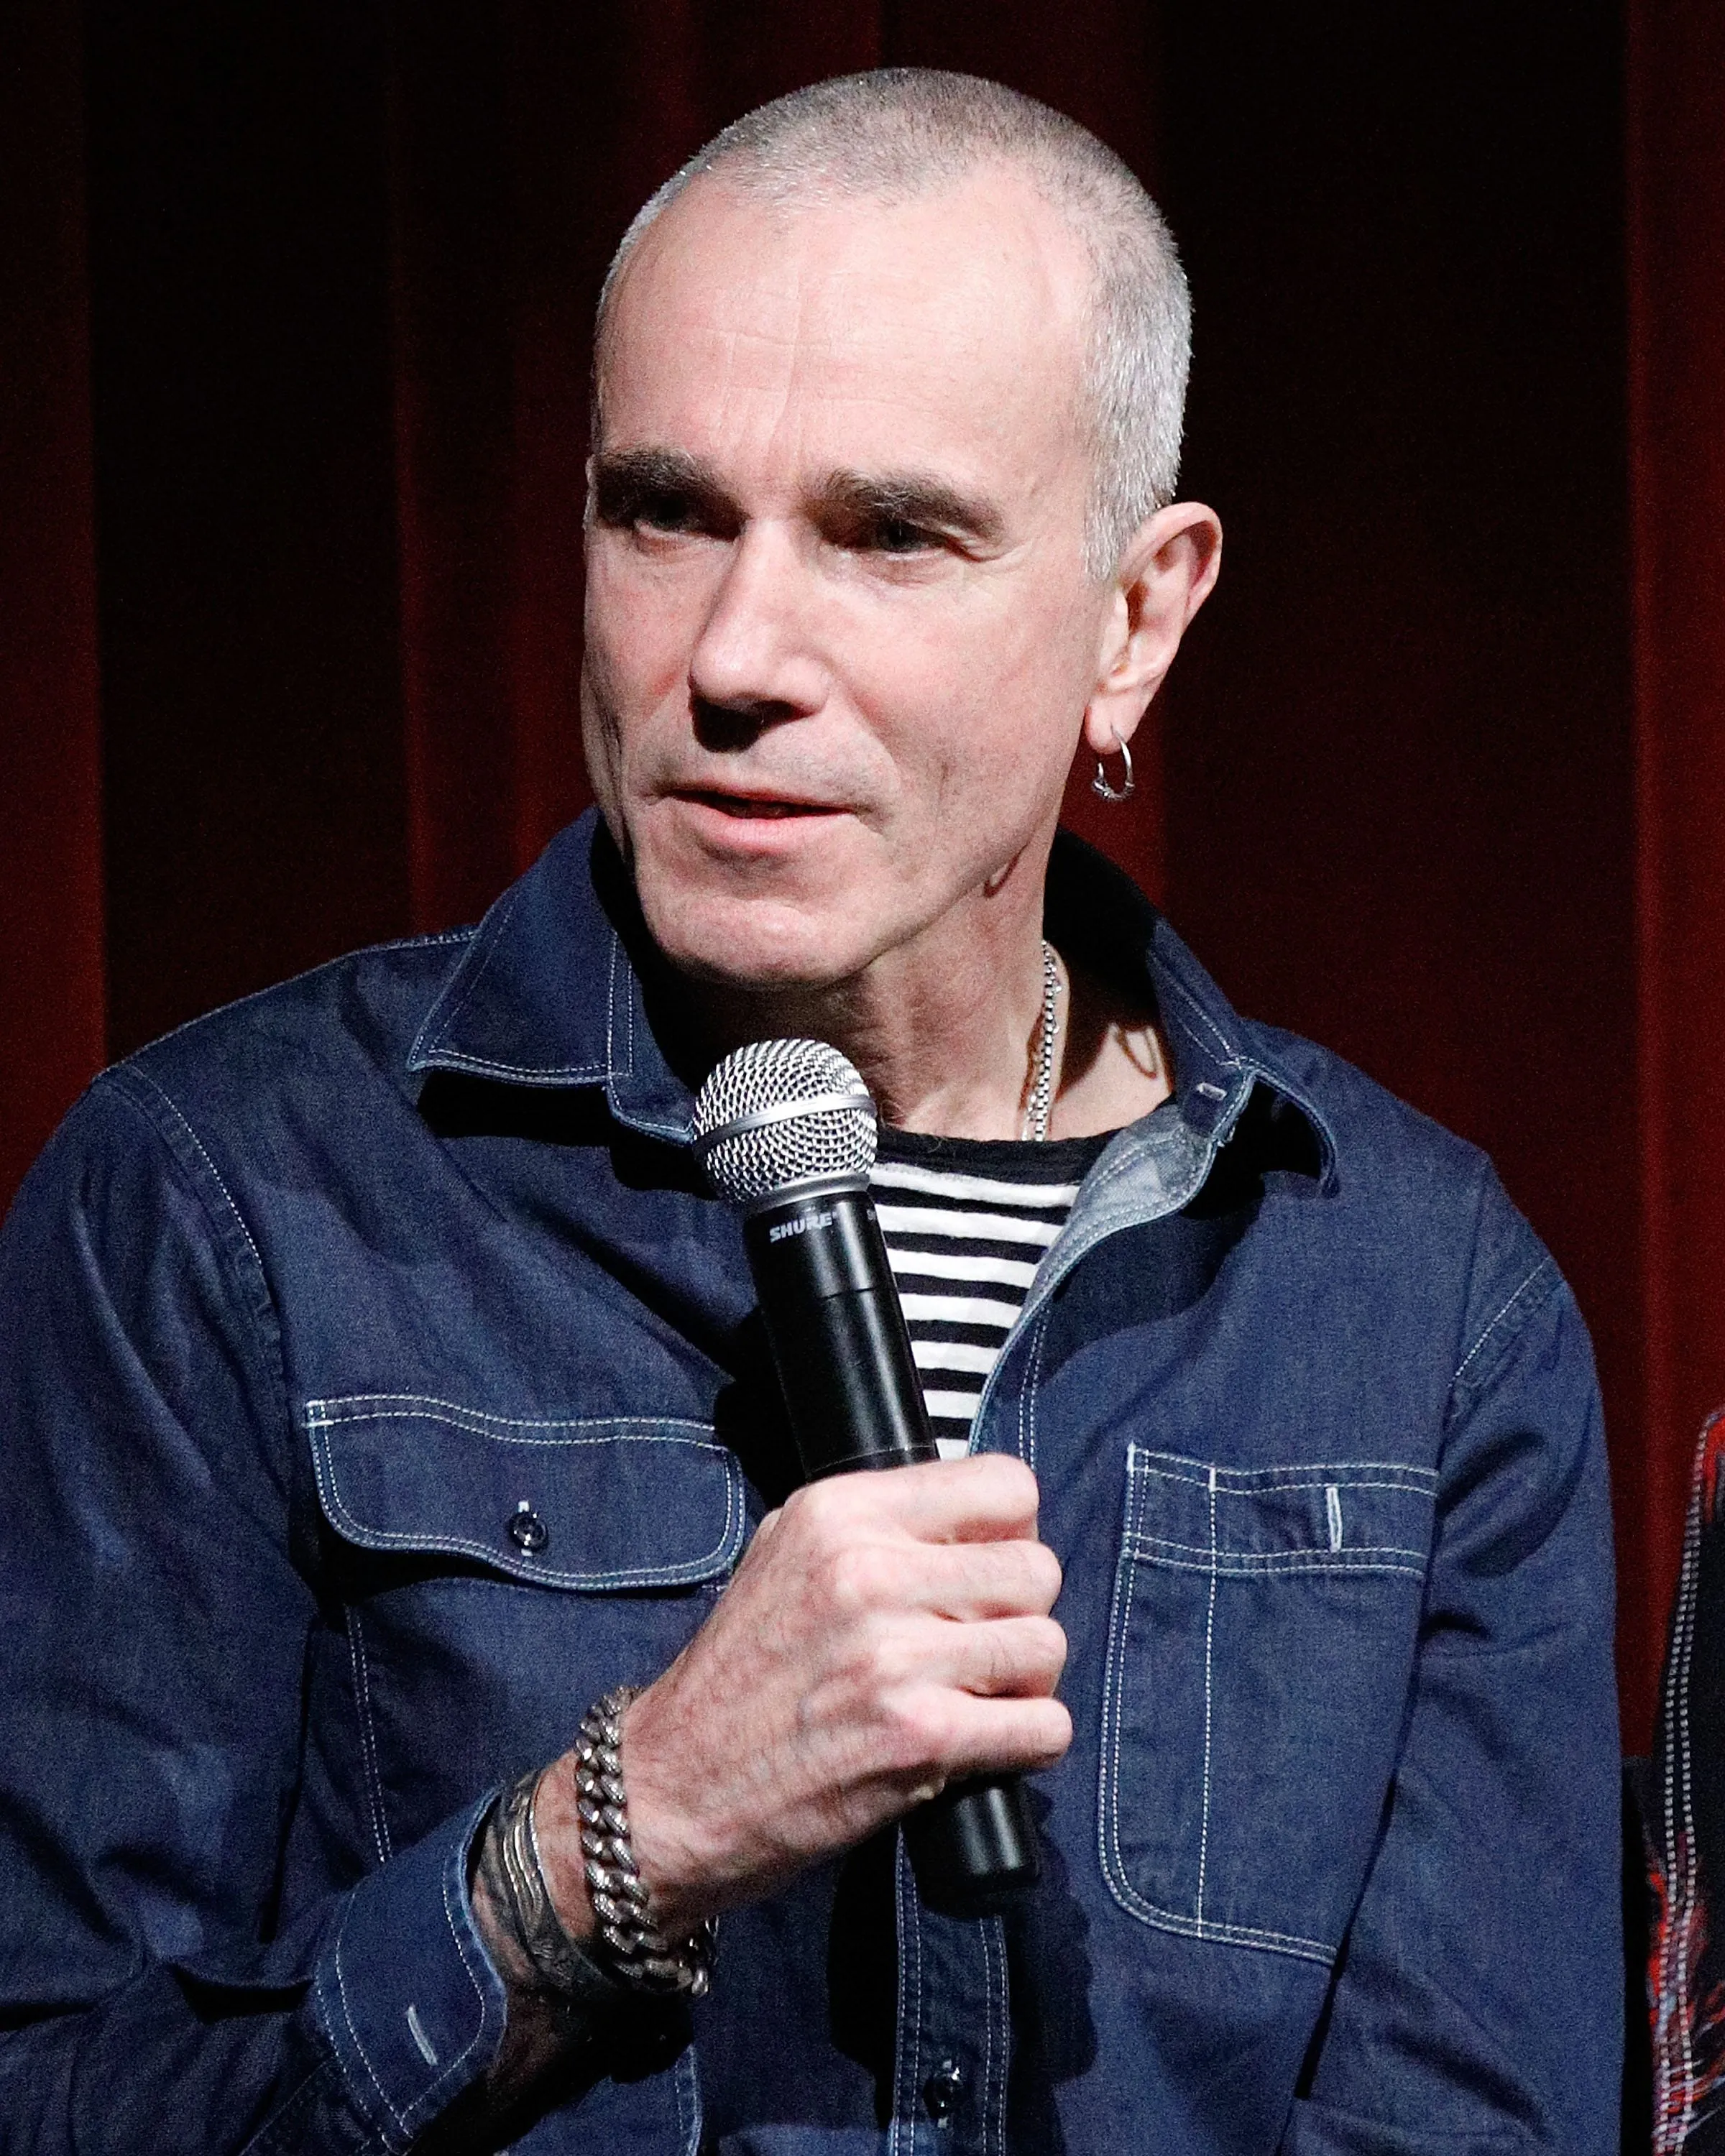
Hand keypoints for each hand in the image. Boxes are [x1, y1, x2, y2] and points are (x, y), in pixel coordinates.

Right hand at [534, 1454, 1068, 1941]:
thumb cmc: (738, 1678)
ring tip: (977, 1697)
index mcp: (839, 1513)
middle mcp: (867, 1572)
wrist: (675, 1789)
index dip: (1013, 1531)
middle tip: (979, 1647)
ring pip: (1046, 1646)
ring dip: (1026, 1682)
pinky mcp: (918, 1739)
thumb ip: (873, 1526)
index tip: (987, 1568)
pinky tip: (986, 1745)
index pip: (1004, 1485)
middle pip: (1036, 1569)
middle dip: (1021, 1613)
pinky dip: (1031, 1741)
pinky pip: (1043, 1726)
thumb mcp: (782, 1555)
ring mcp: (894, 1657)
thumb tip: (972, 1523)